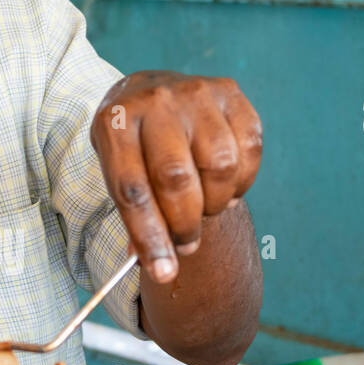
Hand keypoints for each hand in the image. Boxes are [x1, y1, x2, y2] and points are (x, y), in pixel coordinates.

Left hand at [90, 70, 261, 282]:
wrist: (148, 93)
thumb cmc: (133, 146)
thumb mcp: (118, 172)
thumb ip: (137, 216)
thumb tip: (161, 267)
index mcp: (115, 123)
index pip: (132, 189)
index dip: (150, 237)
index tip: (164, 272)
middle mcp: (154, 101)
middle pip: (176, 178)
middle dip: (185, 224)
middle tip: (186, 242)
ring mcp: (195, 93)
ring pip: (219, 166)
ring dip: (216, 202)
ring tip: (204, 205)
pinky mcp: (230, 92)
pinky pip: (248, 148)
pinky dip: (241, 181)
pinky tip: (225, 184)